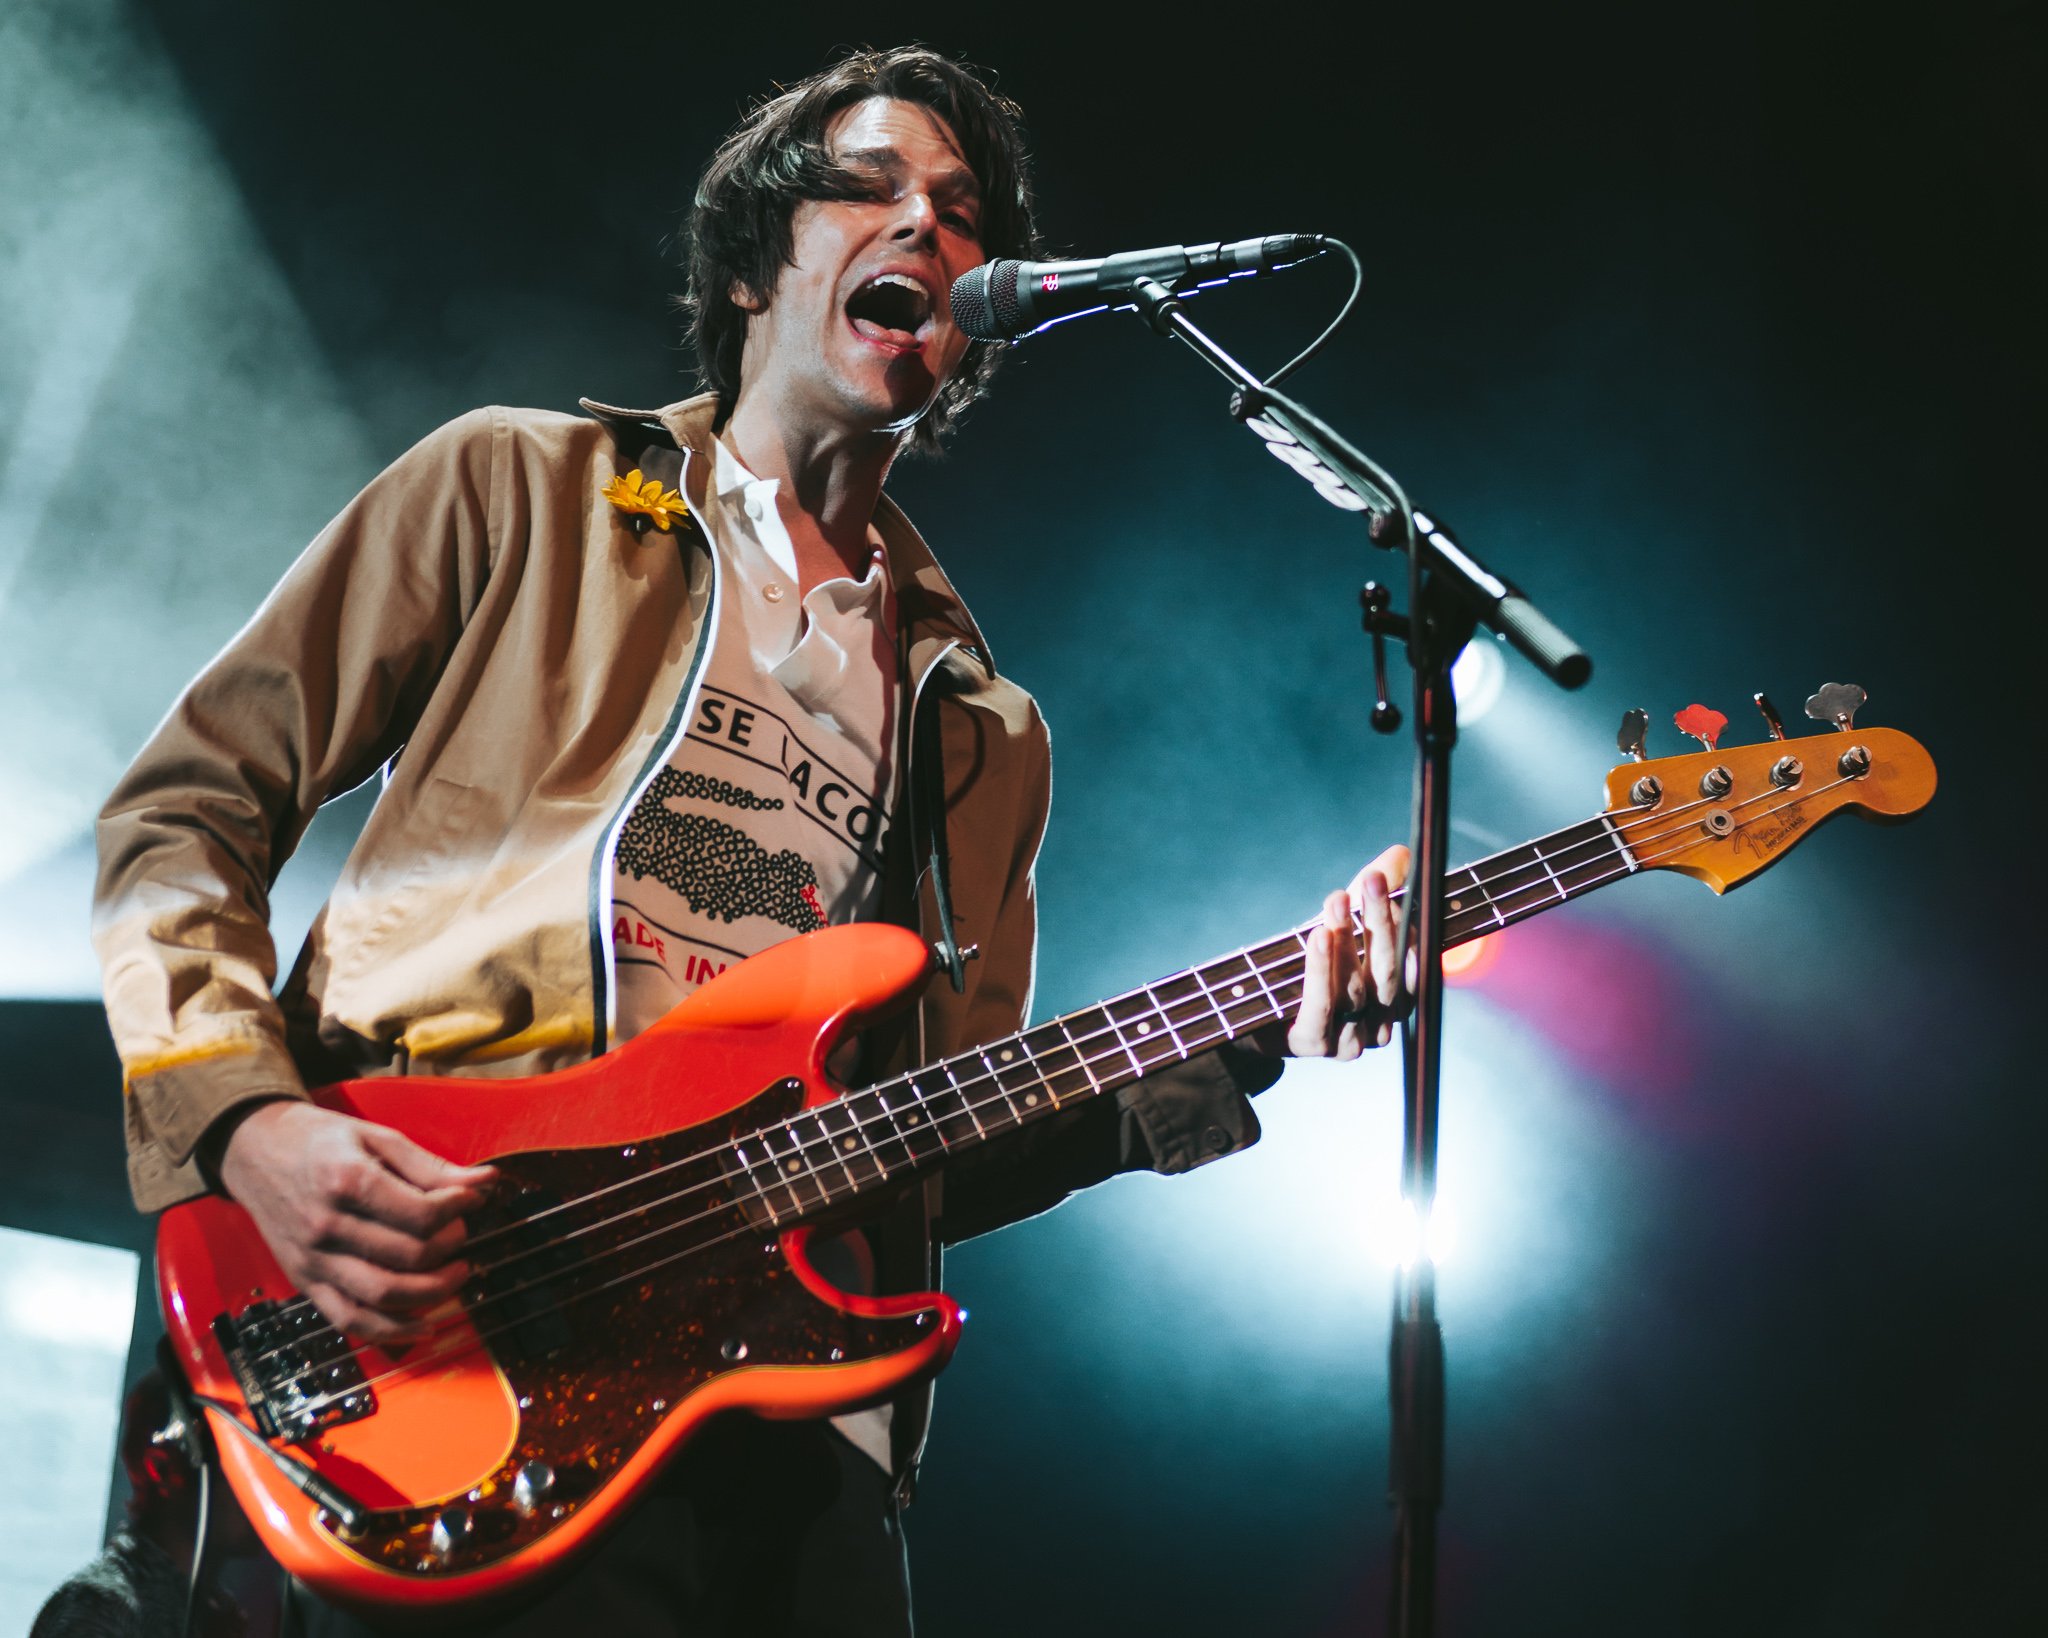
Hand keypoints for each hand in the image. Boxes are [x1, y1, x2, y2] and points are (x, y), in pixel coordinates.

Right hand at [216, 1101, 497, 1345]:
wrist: (253, 1149)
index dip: (460, 1209)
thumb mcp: (377, 1136)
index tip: (472, 1198)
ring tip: (458, 1273)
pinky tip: (424, 1326)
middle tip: (462, 1231)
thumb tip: (485, 1182)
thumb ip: (431, 1166)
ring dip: (434, 1292)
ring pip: (385, 1295)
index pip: (422, 1214)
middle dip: (452, 1245)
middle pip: (410, 1255)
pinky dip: (391, 1331)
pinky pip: (350, 1320)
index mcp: (346, 1181)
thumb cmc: (318, 1139)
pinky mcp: (304, 1282)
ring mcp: (313, 1259)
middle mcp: (326, 1226)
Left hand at [1274, 843, 1410, 1058]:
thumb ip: (1372, 893)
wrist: (1256, 1015)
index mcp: (1398, 1003)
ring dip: (1346, 940)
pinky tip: (1319, 936)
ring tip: (1335, 900)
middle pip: (1387, 972)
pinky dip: (1320, 969)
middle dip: (1380, 922)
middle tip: (1374, 879)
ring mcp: (1349, 1041)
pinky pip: (1321, 1005)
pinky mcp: (1313, 1044)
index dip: (1404, 922)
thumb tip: (1401, 854)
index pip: (1412, 961)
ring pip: (1354, 988)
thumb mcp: (1344, 925)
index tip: (1391, 883)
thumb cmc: (1311, 968)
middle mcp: (1381, 1026)